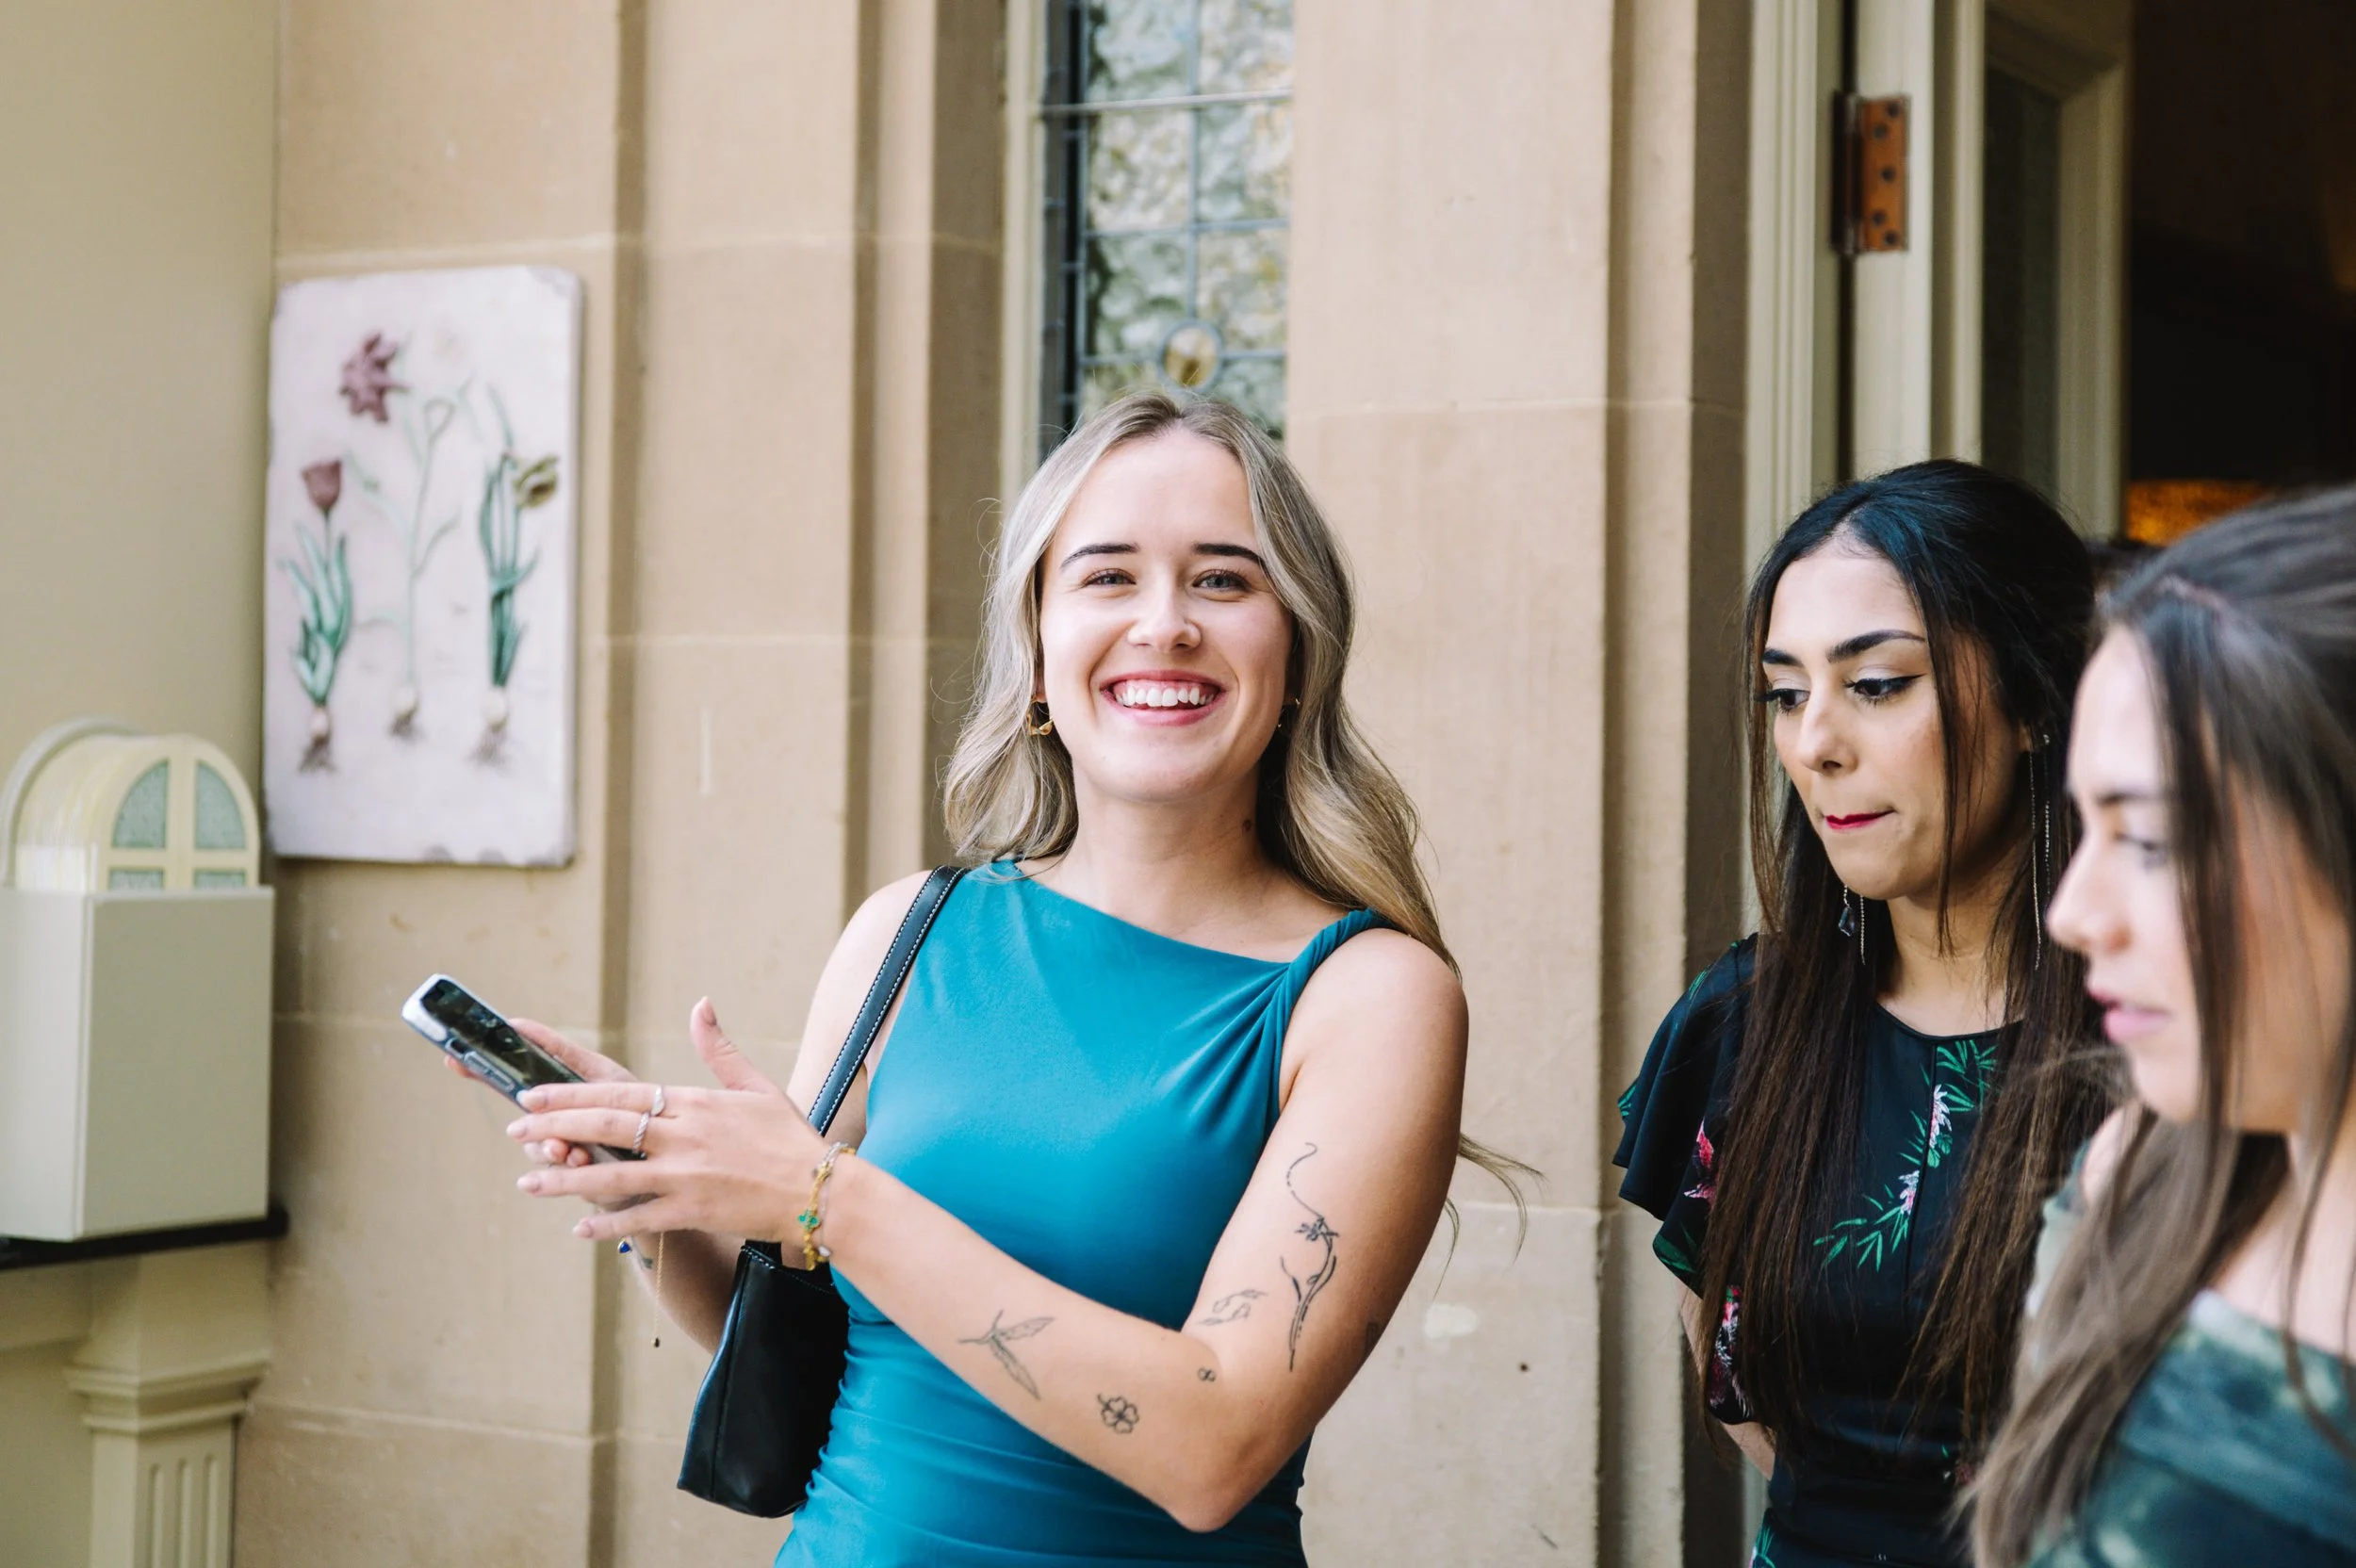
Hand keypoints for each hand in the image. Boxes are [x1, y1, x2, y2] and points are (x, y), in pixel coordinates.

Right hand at [443, 1016, 632, 1167]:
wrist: (664, 1152)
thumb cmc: (631, 1104)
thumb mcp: (597, 1071)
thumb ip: (560, 1052)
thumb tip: (517, 1023)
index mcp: (554, 1098)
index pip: (507, 1083)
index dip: (478, 1070)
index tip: (452, 1057)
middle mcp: (553, 1127)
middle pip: (522, 1125)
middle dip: (526, 1127)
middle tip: (528, 1122)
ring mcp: (564, 1154)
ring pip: (539, 1152)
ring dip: (549, 1149)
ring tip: (567, 1150)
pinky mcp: (580, 1180)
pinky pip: (565, 1176)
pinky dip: (572, 1167)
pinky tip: (582, 1159)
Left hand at [504, 999, 823, 1243]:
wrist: (821, 1190)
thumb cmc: (789, 1138)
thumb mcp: (757, 1085)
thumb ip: (719, 1048)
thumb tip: (700, 1005)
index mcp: (695, 1103)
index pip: (620, 1094)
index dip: (571, 1095)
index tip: (534, 1095)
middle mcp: (685, 1136)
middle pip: (606, 1127)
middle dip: (555, 1127)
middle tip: (515, 1129)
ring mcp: (687, 1175)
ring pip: (613, 1174)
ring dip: (565, 1180)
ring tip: (527, 1183)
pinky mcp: (694, 1210)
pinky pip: (640, 1217)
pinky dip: (607, 1222)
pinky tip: (577, 1226)